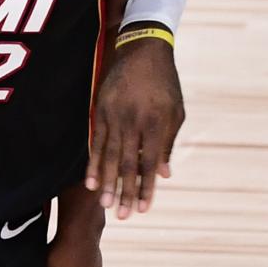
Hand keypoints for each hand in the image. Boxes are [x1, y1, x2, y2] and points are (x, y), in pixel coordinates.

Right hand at [85, 36, 182, 218]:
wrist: (143, 50)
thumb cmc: (166, 84)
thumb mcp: (176, 111)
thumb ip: (168, 143)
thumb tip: (164, 175)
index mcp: (156, 122)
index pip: (150, 163)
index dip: (146, 188)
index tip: (143, 210)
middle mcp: (133, 121)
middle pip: (127, 164)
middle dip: (124, 192)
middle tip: (122, 216)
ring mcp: (114, 115)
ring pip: (109, 155)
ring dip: (107, 183)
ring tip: (105, 204)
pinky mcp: (101, 109)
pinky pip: (96, 141)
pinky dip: (94, 163)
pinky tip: (91, 181)